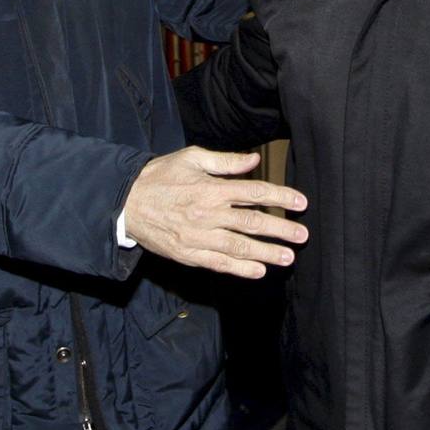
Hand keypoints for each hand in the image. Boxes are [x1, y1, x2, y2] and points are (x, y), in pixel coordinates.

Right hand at [123, 146, 307, 278]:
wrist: (127, 202)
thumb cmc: (161, 176)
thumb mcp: (192, 158)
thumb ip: (225, 161)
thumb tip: (255, 160)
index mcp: (211, 188)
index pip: (254, 192)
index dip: (280, 197)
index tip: (300, 203)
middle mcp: (208, 214)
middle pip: (252, 222)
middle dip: (281, 229)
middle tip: (302, 235)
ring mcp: (199, 236)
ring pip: (239, 246)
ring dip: (266, 253)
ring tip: (288, 257)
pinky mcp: (189, 254)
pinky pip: (219, 263)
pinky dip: (240, 269)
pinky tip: (258, 271)